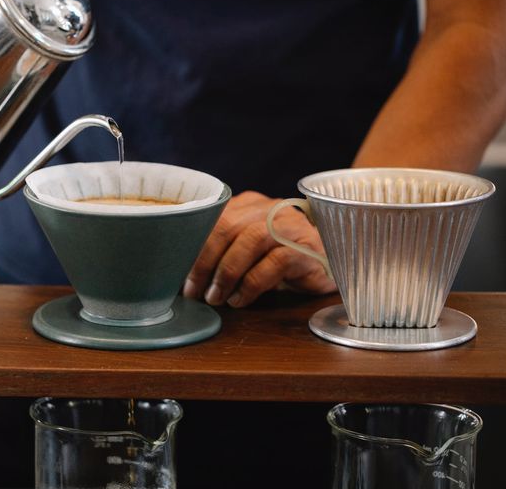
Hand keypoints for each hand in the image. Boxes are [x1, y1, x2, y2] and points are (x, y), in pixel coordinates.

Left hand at [183, 191, 335, 306]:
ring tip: (215, 298)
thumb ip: (219, 254)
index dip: (192, 246)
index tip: (178, 273)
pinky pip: (275, 263)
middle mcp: (267, 209)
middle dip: (204, 262)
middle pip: (227, 227)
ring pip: (250, 241)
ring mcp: (289, 226)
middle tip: (194, 291)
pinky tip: (240, 300)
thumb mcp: (243, 252)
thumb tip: (182, 277)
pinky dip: (252, 284)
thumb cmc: (276, 260)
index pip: (211, 218)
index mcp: (246, 205)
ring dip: (227, 273)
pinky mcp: (306, 248)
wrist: (328, 264)